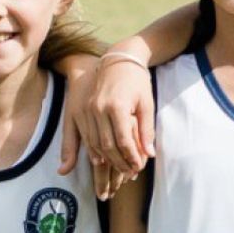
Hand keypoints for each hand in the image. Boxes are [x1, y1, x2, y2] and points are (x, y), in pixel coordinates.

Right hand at [85, 59, 157, 196]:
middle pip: (107, 145)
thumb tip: (149, 154)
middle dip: (118, 162)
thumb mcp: (146, 103)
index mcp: (117, 106)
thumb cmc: (136, 81)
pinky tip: (104, 158)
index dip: (131, 157)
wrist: (117, 60)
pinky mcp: (84, 110)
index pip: (123, 141)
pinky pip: (87, 136)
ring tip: (118, 168)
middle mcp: (99, 108)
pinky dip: (95, 150)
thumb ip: (146, 130)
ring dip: (106, 159)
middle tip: (129, 172)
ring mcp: (89, 109)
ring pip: (94, 143)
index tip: (139, 168)